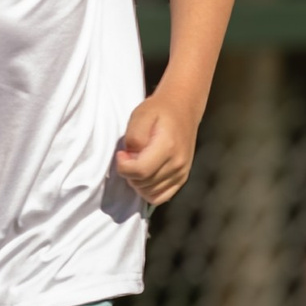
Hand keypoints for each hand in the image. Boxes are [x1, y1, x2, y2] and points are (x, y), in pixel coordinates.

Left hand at [114, 87, 203, 209]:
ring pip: (150, 193)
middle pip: (143, 184)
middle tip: (129, 157)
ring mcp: (181, 173)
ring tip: (137, 163)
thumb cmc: (159, 110)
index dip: (124, 166)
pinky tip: (144, 176)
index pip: (140, 171)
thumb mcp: (141, 115)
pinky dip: (148, 191)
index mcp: (168, 147)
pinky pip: (161, 197)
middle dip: (129, 173)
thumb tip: (131, 157)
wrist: (183, 109)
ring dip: (137, 182)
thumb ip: (134, 137)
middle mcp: (177, 164)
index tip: (121, 154)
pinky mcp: (182, 178)